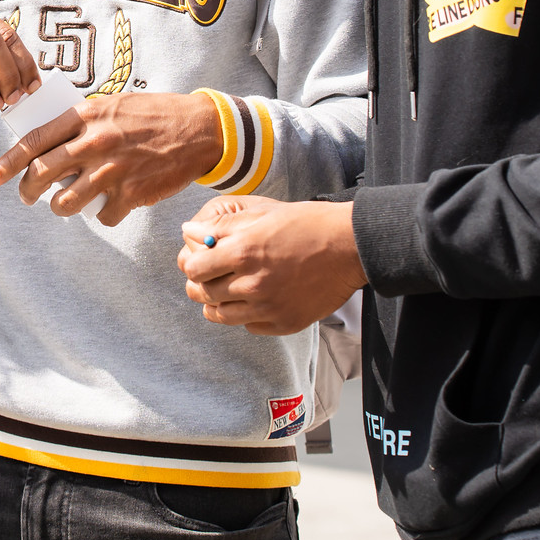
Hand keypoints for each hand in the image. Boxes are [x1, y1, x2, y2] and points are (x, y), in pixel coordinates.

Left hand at [0, 92, 220, 227]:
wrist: (199, 129)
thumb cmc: (152, 115)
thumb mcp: (111, 106)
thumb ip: (81, 123)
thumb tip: (50, 145)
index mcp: (85, 117)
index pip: (34, 141)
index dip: (9, 162)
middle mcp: (94, 143)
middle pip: (42, 175)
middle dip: (27, 190)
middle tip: (26, 195)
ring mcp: (112, 171)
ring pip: (66, 203)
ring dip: (60, 208)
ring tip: (64, 204)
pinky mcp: (131, 194)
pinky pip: (102, 216)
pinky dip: (102, 214)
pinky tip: (109, 205)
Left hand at [177, 197, 366, 334]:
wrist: (351, 246)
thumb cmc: (306, 223)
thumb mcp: (262, 213)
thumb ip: (221, 225)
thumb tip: (188, 230)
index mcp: (244, 251)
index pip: (193, 269)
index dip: (191, 264)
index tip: (198, 261)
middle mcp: (253, 284)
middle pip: (203, 295)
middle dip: (199, 285)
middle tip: (206, 278)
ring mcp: (269, 308)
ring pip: (222, 316)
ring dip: (217, 304)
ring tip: (226, 292)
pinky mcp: (285, 323)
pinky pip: (250, 326)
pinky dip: (247, 316)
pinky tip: (255, 300)